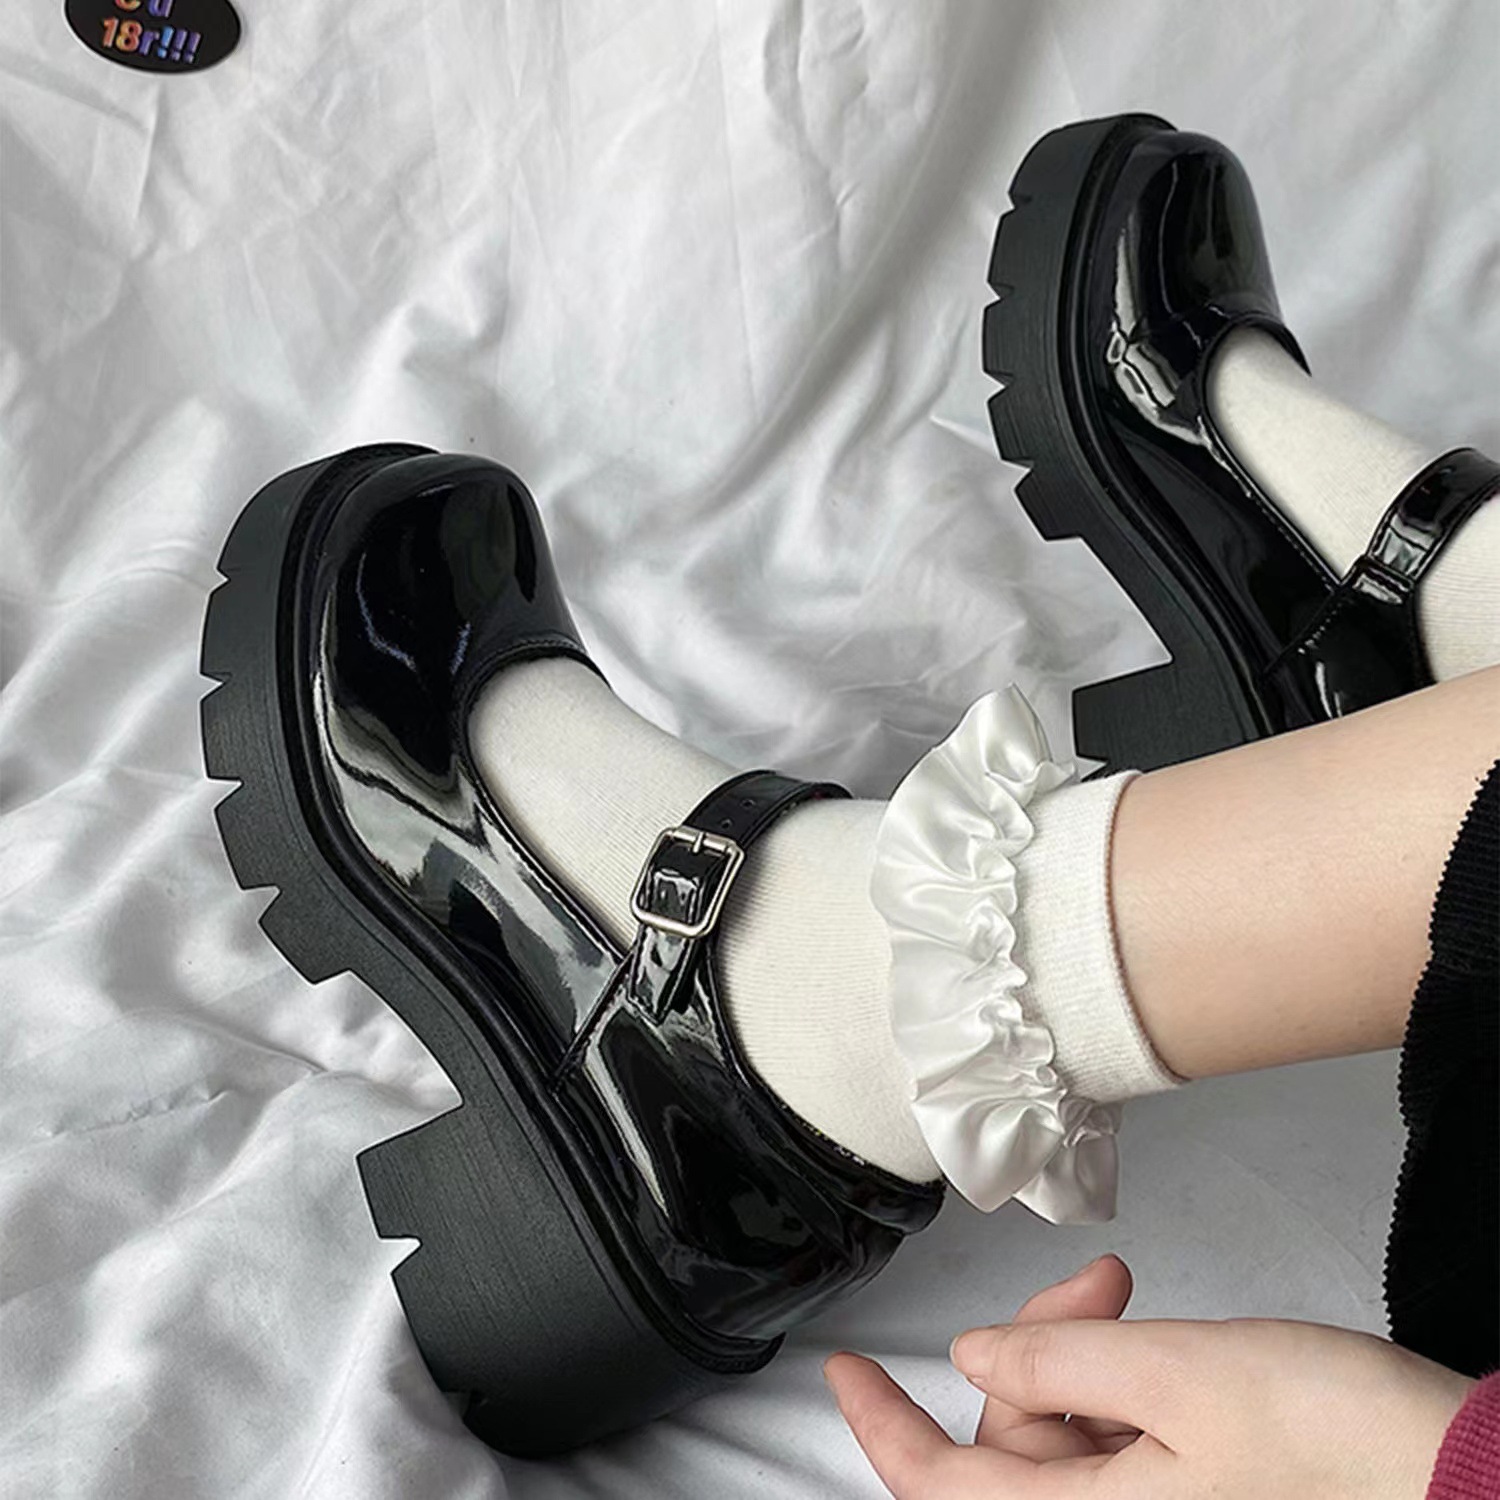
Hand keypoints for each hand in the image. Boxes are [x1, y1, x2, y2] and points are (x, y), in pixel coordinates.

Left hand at [824, 1256, 1470, 1497]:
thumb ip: (1056, 1368)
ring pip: (1067, 1443)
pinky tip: (1155, 1344)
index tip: (842, 1369)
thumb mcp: (1175, 1377)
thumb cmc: (1333, 1440)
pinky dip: (1120, 1389)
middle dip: (1034, 1354)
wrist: (1459, 1479)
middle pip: (1013, 1450)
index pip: (941, 1490)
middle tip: (1100, 1284)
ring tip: (1131, 1297)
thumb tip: (970, 1364)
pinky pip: (1117, 1453)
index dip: (881, 1427)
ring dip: (1082, 1361)